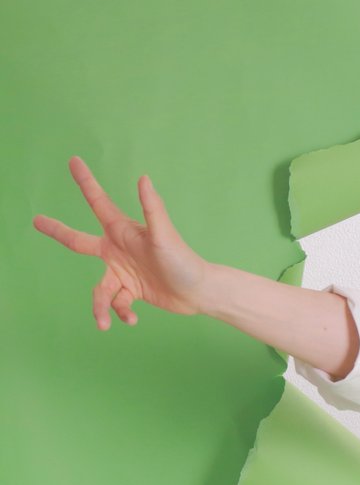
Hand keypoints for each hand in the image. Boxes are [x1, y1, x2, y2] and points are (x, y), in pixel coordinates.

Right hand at [33, 157, 210, 328]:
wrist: (200, 292)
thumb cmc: (184, 261)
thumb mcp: (165, 236)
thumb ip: (152, 209)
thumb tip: (142, 178)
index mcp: (123, 231)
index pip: (99, 203)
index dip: (86, 183)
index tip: (74, 161)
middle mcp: (119, 249)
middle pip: (78, 241)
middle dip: (57, 231)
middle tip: (35, 220)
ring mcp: (123, 271)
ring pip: (98, 289)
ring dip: (99, 307)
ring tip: (103, 323)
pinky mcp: (131, 291)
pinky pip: (116, 304)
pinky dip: (121, 313)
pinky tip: (132, 320)